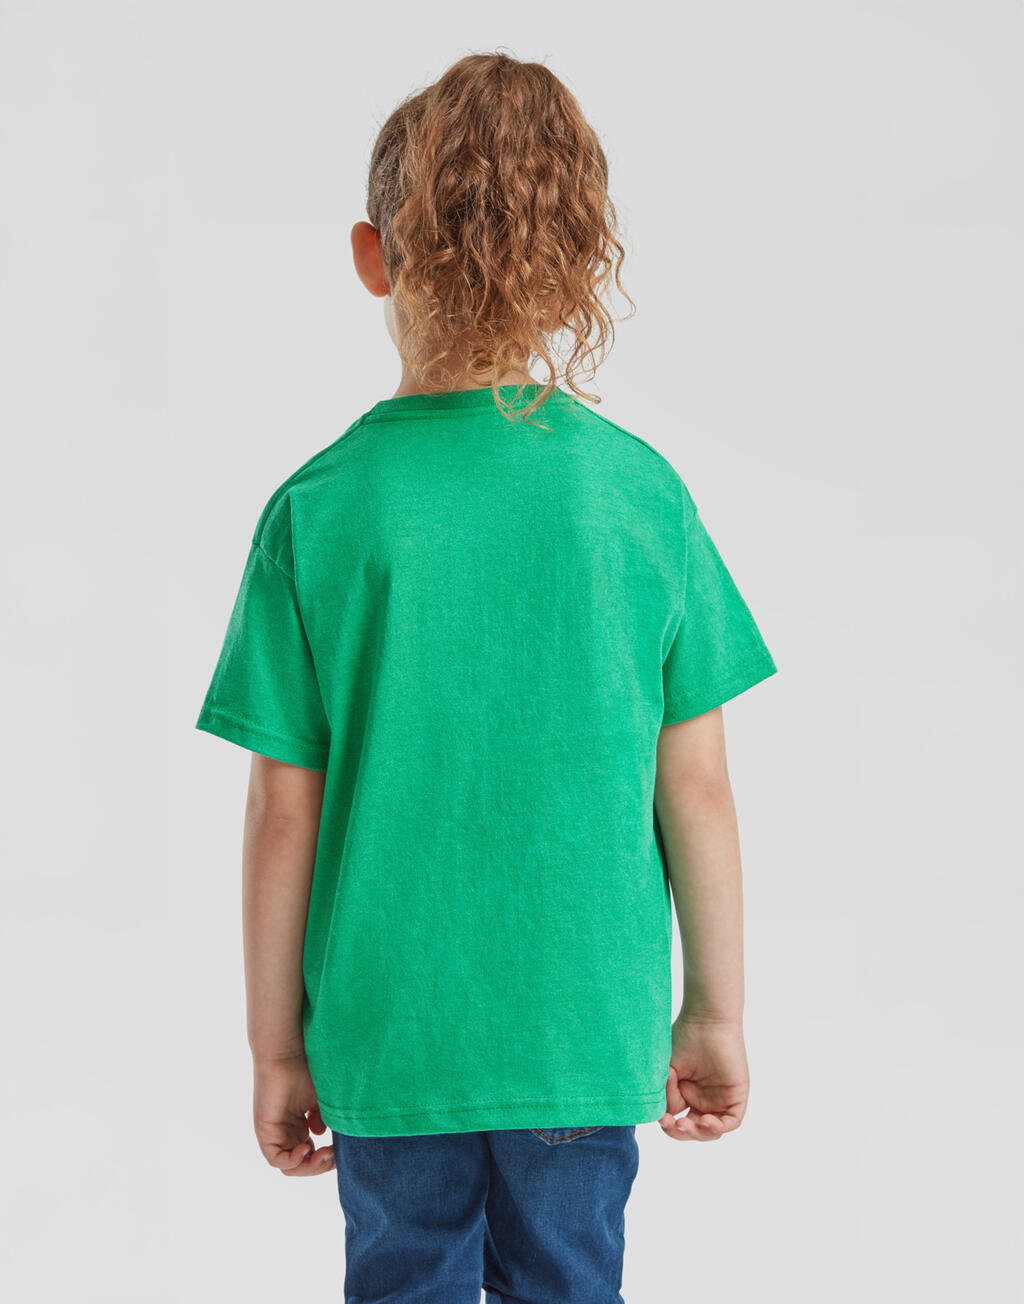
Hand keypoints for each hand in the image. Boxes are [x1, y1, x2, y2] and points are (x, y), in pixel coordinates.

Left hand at [252, 1051, 335, 1175]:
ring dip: (309, 1166)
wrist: (289, 1052)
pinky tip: (306, 1148)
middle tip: (334, 1155)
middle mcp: (286, 1131)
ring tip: (323, 1153)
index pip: (311, 1155)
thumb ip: (324, 1119)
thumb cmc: (306, 1068)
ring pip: (290, 1166)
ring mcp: (275, 1133)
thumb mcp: (321, 1100)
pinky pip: (276, 1159)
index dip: (326, 1159)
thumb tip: (322, 1135)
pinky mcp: (265, 1131)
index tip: (341, 1152)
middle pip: (301, 1165)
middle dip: (320, 1166)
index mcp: (299, 1125)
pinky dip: (293, 1161)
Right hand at [658, 1013, 748, 1141]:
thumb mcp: (667, 1070)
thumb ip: (665, 1095)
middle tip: (672, 1124)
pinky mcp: (737, 1095)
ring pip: (711, 1130)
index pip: (677, 1121)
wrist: (705, 1020)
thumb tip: (663, 1115)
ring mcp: (721, 1099)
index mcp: (686, 1094)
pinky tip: (705, 1120)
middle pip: (694, 1130)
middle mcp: (703, 1099)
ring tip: (686, 1123)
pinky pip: (731, 1121)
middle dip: (681, 1133)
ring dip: (698, 1133)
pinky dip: (717, 1127)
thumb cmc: (684, 1038)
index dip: (668, 1125)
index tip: (660, 1118)